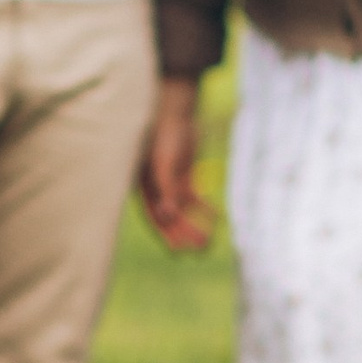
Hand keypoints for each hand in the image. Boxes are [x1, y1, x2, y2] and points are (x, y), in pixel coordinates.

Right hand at [138, 83, 214, 250]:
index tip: (179, 251)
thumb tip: (167, 215)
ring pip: (183, 211)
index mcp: (144, 188)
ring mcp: (170, 183)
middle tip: (200, 250)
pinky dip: (204, 208)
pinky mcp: (184, 176)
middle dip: (184, 235)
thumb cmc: (164, 135)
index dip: (166, 235)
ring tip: (209, 241)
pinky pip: (194, 197)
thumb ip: (165, 189)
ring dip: (195, 225)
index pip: (155, 218)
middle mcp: (155, 189)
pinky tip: (217, 218)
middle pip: (170, 218)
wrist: (175, 111)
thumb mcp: (164, 163)